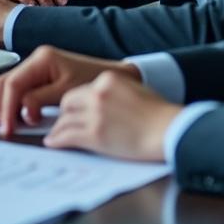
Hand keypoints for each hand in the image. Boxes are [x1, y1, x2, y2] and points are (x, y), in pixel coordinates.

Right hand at [0, 46, 138, 135]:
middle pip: (4, 83)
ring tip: (9, 127)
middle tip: (3, 130)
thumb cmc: (95, 81)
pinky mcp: (40, 78)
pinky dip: (15, 105)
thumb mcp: (67, 93)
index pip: (13, 84)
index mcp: (42, 59)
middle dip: (0, 107)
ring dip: (5, 107)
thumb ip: (40, 100)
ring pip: (8, 87)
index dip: (6, 107)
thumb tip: (23, 112)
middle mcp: (35, 60)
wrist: (116, 76)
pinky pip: (19, 91)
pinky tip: (19, 120)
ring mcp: (36, 68)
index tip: (7, 128)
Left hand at [44, 71, 181, 161]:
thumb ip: (116, 93)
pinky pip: (67, 136)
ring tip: (54, 135)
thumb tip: (105, 103)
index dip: (75, 103)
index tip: (71, 110)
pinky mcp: (95, 134)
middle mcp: (97, 94)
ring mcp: (95, 114)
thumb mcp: (136, 90)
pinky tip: (53, 143)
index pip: (81, 90)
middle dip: (64, 114)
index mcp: (107, 80)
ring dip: (58, 129)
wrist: (170, 129)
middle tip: (61, 123)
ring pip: (65, 120)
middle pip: (68, 103)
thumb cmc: (160, 114)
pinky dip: (57, 140)